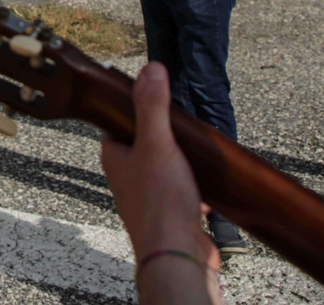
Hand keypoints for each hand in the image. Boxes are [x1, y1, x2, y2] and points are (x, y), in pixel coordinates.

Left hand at [101, 63, 219, 296]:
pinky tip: (209, 180)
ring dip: (182, 158)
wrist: (178, 255)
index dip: (133, 106)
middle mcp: (126, 175)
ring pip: (165, 167)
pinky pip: (182, 191)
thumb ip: (153, 107)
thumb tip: (150, 69)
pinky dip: (195, 183)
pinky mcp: (171, 213)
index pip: (117, 121)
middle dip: (164, 133)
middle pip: (144, 143)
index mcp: (114, 156)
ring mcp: (148, 196)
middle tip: (182, 121)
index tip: (152, 93)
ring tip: (198, 146)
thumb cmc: (160, 202)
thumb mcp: (158, 144)